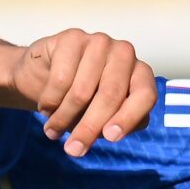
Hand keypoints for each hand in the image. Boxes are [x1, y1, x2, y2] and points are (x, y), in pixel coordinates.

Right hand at [11, 29, 154, 157]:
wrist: (44, 76)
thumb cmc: (81, 102)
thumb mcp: (102, 118)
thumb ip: (114, 125)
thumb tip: (111, 133)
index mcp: (140, 74)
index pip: (145, 94)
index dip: (129, 117)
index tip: (110, 138)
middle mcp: (125, 54)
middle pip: (110, 95)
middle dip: (89, 128)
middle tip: (73, 150)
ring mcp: (100, 42)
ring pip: (82, 91)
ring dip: (62, 118)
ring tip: (52, 131)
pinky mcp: (73, 38)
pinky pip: (61, 79)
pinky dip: (50, 101)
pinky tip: (46, 107)